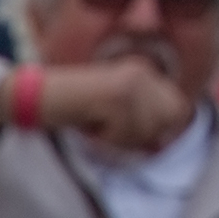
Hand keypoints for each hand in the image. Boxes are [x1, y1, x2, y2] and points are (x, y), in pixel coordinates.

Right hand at [30, 57, 194, 153]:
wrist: (41, 94)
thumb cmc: (76, 109)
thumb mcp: (115, 117)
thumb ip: (141, 126)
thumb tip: (162, 145)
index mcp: (145, 72)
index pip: (178, 109)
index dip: (160, 128)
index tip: (130, 131)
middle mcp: (144, 72)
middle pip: (170, 120)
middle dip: (144, 134)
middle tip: (111, 130)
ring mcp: (133, 81)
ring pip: (148, 130)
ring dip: (122, 138)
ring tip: (98, 125)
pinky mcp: (119, 93)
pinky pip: (127, 133)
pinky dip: (108, 138)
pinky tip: (90, 124)